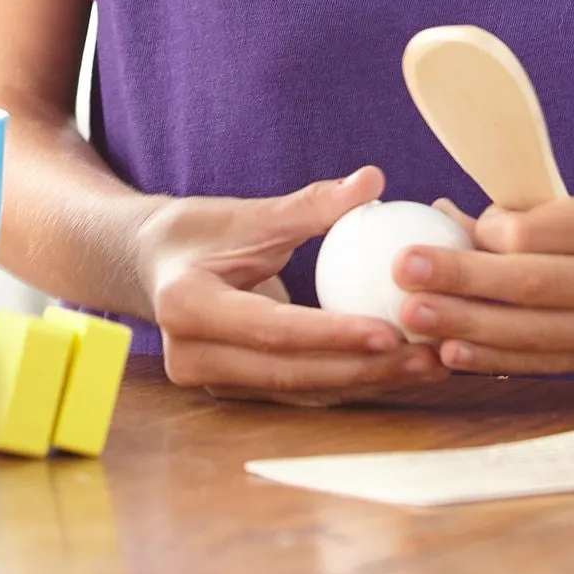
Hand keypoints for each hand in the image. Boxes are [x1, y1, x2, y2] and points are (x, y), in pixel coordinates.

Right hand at [135, 167, 450, 404]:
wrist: (147, 265)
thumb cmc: (196, 232)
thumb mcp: (246, 214)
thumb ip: (309, 205)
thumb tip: (373, 180)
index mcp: (188, 306)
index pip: (271, 329)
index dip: (332, 334)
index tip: (390, 331)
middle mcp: (193, 356)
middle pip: (291, 373)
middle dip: (364, 369)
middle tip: (427, 357)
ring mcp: (211, 382)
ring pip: (299, 391)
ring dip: (366, 382)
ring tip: (427, 367)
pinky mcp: (232, 393)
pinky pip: (297, 392)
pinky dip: (347, 382)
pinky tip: (395, 371)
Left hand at [394, 189, 573, 374]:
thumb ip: (539, 217)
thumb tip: (456, 220)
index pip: (544, 233)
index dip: (488, 233)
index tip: (439, 221)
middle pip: (534, 286)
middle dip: (462, 281)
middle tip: (405, 272)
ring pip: (536, 334)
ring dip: (467, 329)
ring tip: (412, 318)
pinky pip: (548, 363)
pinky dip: (498, 360)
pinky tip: (452, 354)